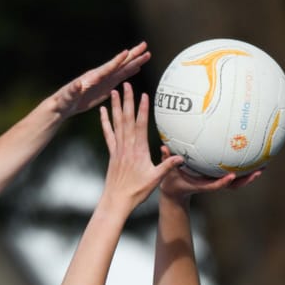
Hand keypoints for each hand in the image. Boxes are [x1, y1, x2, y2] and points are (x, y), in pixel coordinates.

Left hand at [52, 44, 151, 119]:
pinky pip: (120, 77)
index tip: (127, 52)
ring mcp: (104, 80)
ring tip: (147, 54)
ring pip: (123, 68)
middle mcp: (101, 75)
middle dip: (132, 55)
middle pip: (119, 63)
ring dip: (135, 61)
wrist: (63, 104)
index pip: (108, 68)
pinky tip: (137, 68)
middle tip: (145, 45)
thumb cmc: (64, 100)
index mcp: (93, 77)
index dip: (117, 60)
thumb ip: (73, 90)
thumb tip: (77, 85)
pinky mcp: (106, 86)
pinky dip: (129, 72)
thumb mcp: (68, 96)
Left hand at [98, 85, 184, 210]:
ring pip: (116, 123)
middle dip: (127, 100)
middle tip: (126, 84)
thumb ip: (167, 167)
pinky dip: (105, 121)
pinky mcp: (112, 153)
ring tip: (114, 90)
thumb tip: (181, 158)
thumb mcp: (155, 180)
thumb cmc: (137, 192)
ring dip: (115, 106)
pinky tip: (103, 111)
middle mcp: (127, 147)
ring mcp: (118, 149)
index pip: (140, 126)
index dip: (142, 110)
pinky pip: (108, 133)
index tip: (143, 94)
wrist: (116, 201)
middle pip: (126, 119)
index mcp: (138, 151)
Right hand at [159, 150, 264, 200]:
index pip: (214, 185)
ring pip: (237, 181)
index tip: (231, 176)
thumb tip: (164, 148)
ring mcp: (217, 182)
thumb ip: (166, 160)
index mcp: (202, 185)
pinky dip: (243, 168)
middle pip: (233, 185)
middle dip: (246, 179)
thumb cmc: (171, 182)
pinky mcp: (218, 178)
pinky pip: (233, 172)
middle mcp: (213, 184)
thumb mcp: (166, 173)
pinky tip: (251, 156)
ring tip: (264, 165)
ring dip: (250, 175)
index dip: (223, 182)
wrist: (175, 192)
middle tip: (259, 171)